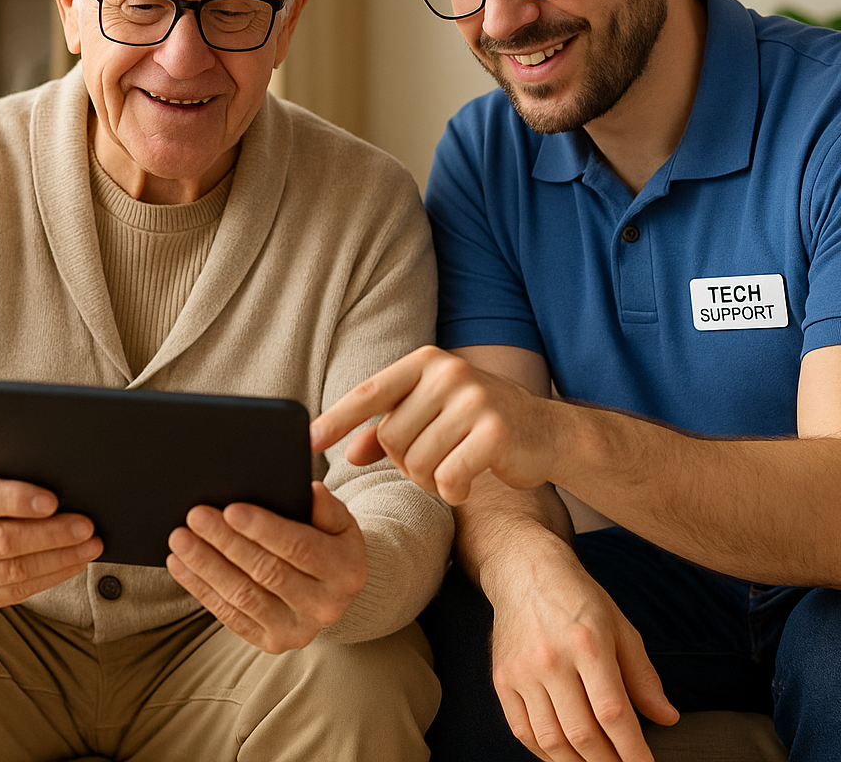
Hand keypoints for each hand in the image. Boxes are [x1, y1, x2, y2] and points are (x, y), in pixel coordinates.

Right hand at [0, 434, 102, 608]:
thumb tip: (33, 444)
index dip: (15, 500)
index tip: (53, 501)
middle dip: (49, 534)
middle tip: (86, 526)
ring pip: (9, 572)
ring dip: (56, 559)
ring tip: (89, 546)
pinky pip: (10, 593)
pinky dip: (46, 579)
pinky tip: (71, 564)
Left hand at [165, 481, 366, 652]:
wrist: (334, 592)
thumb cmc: (330, 545)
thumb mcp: (340, 523)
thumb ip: (326, 507)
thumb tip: (309, 489)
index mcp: (346, 570)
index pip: (299, 547)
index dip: (264, 529)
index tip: (230, 509)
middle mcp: (326, 606)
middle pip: (266, 571)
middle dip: (226, 542)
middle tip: (195, 516)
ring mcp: (298, 630)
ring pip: (242, 595)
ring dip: (206, 566)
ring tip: (180, 539)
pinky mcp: (272, 643)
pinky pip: (230, 615)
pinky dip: (201, 589)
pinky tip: (181, 565)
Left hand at [311, 345, 558, 504]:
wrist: (546, 432)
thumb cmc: (478, 423)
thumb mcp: (431, 415)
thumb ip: (388, 430)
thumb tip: (346, 454)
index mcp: (426, 362)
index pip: (370, 392)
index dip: (336, 419)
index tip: (307, 440)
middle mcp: (448, 373)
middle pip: (392, 438)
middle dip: (405, 463)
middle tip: (433, 461)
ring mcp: (475, 400)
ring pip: (417, 462)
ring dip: (429, 479)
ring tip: (452, 469)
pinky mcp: (496, 432)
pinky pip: (448, 478)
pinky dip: (451, 491)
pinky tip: (465, 484)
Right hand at [488, 545, 676, 761]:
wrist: (525, 571)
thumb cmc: (577, 598)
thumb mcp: (619, 626)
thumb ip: (642, 675)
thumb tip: (667, 717)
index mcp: (587, 643)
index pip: (612, 713)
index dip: (632, 751)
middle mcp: (551, 659)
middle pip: (583, 733)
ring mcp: (522, 670)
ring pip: (551, 740)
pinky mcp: (502, 678)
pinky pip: (522, 731)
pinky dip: (545, 754)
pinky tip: (565, 755)